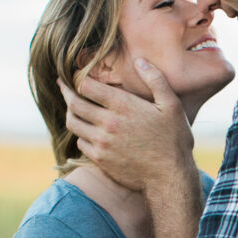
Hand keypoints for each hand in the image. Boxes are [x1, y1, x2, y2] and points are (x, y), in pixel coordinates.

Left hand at [58, 59, 193, 190]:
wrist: (170, 177)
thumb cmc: (174, 140)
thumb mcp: (172, 106)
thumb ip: (155, 80)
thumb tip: (139, 60)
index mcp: (123, 106)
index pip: (87, 86)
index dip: (78, 78)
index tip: (76, 74)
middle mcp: (108, 123)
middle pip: (74, 103)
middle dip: (66, 92)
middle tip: (63, 86)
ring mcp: (102, 143)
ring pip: (73, 123)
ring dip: (71, 113)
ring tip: (73, 107)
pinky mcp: (100, 159)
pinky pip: (80, 142)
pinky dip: (81, 134)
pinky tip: (86, 130)